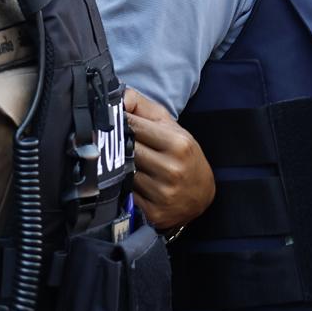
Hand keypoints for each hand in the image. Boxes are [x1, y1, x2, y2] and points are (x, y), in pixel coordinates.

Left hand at [124, 88, 214, 230]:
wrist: (202, 195)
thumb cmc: (183, 155)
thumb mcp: (171, 127)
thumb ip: (143, 107)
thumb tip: (117, 98)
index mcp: (178, 144)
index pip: (134, 126)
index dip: (120, 122)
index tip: (110, 121)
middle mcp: (172, 169)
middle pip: (127, 150)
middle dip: (117, 144)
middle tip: (109, 141)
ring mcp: (163, 193)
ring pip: (124, 173)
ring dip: (119, 167)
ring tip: (123, 163)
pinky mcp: (154, 212)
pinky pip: (127, 195)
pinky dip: (124, 187)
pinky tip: (130, 183)